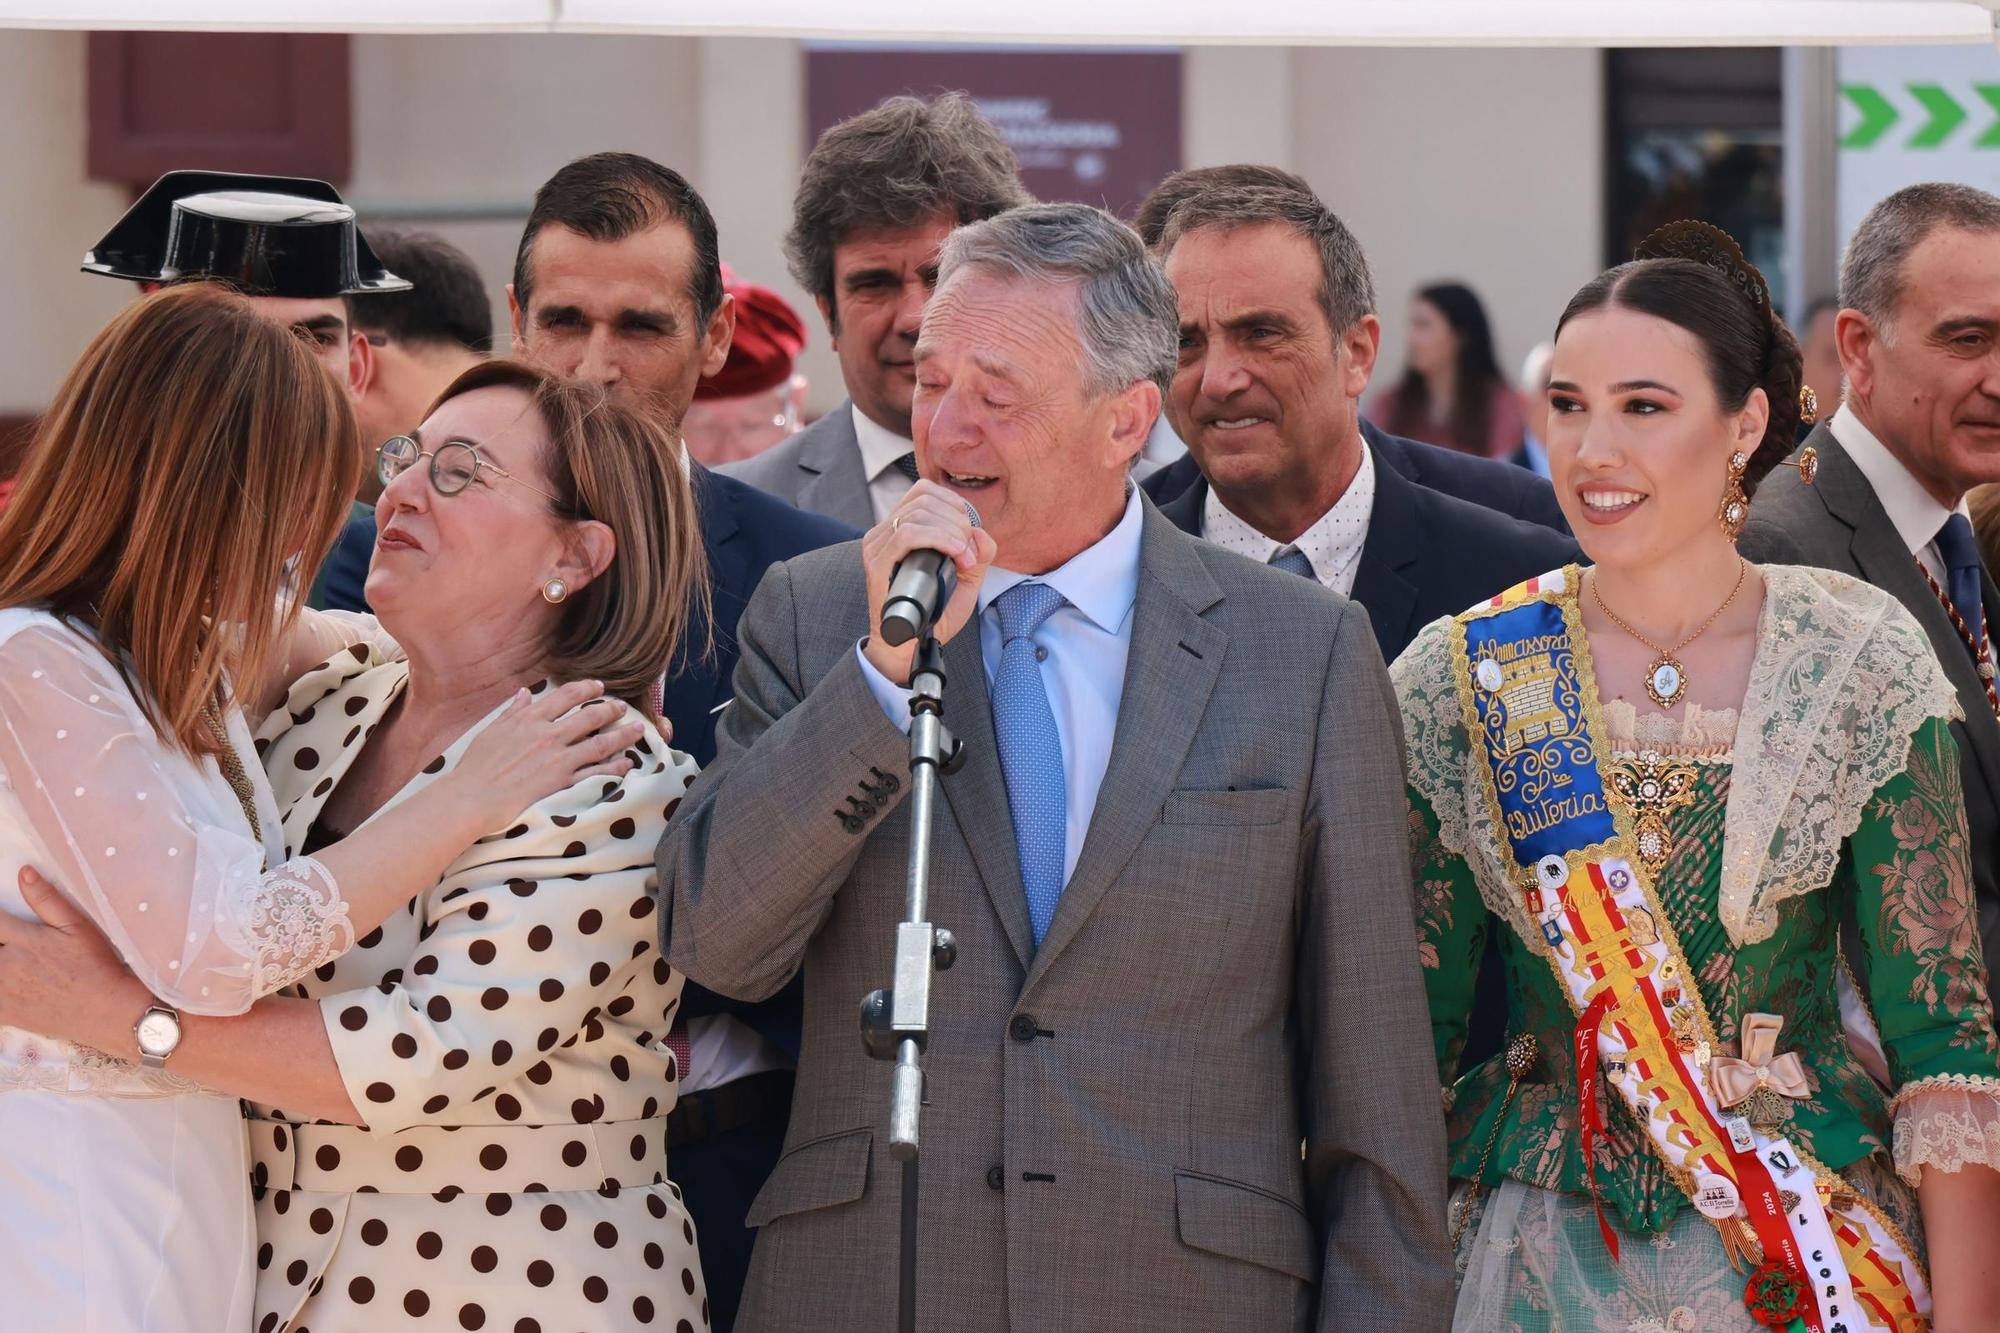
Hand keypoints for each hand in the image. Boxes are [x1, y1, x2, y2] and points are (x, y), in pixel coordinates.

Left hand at [0, 868, 147, 1055]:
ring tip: (8, 958)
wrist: (106, 1012)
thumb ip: (47, 900)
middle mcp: (6, 964)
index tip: (3, 921)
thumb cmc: (96, 966)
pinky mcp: (4, 1012)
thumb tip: (24, 873)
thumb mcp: (78, 927)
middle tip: (8, 943)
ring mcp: (2, 991)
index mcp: (23, 939)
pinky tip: (7, 983)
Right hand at [446, 680, 647, 828]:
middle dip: (611, 709)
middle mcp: (548, 735)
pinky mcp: (563, 782)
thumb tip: (524, 694)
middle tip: (624, 706)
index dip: (587, 688)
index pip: (566, 696)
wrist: (471, 798)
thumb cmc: (475, 767)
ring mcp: (558, 759)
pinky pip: (596, 773)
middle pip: (590, 717)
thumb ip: (512, 712)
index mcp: (530, 719)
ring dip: (623, 735)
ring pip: (600, 743)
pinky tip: (627, 764)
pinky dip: (615, 767)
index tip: (599, 686)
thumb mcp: (491, 731)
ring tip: (639, 730)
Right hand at [861, 481, 998, 684]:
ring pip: (918, 513)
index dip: (954, 504)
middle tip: (969, 554)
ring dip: (952, 532)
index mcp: (899, 530)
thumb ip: (977, 555)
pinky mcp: (877, 563)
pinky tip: (955, 554)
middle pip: (925, 499)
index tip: (969, 534)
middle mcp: (884, 533)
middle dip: (958, 522)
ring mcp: (877, 546)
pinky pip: (907, 533)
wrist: (907, 648)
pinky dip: (938, 538)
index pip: (924, 491)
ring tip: (964, 559)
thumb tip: (980, 531)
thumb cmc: (931, 616)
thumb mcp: (964, 582)